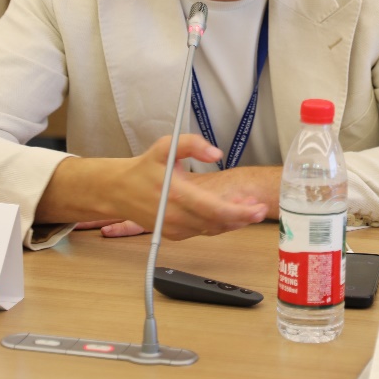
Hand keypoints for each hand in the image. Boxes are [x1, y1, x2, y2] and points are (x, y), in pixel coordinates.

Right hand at [67, 134, 268, 240]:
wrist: (119, 190)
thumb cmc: (144, 168)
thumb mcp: (166, 146)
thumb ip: (192, 144)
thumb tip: (216, 153)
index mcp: (176, 195)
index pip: (215, 210)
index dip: (240, 212)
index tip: (258, 208)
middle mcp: (175, 216)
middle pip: (218, 223)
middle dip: (242, 217)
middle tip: (259, 208)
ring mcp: (174, 228)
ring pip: (211, 230)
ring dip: (232, 222)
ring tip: (247, 207)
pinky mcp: (173, 234)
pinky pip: (202, 232)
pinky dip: (217, 225)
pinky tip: (227, 213)